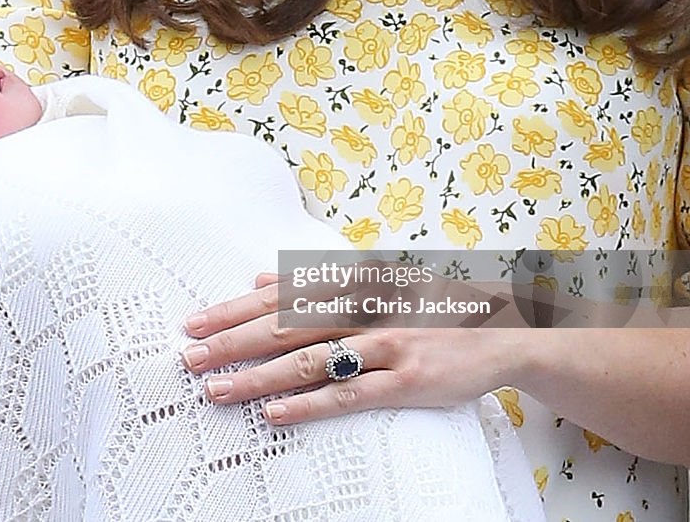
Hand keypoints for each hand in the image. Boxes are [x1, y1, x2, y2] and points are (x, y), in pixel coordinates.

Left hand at [182, 273, 528, 424]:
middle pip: (282, 326)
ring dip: (257, 377)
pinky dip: (308, 403)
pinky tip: (275, 413)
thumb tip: (259, 278)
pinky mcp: (406, 379)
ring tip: (217, 389)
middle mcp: (363, 306)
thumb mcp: (373, 278)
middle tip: (189, 357)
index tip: (194, 323)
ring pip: (308, 361)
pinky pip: (348, 394)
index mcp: (350, 280)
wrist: (500, 326)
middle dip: (231, 342)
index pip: (278, 296)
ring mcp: (385, 342)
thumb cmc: (427, 303)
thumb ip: (313, 281)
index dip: (232, 310)